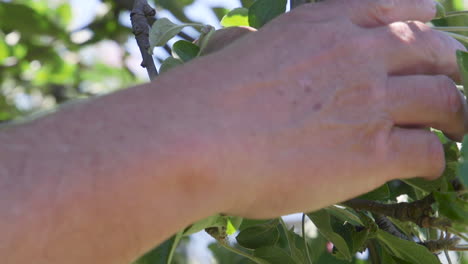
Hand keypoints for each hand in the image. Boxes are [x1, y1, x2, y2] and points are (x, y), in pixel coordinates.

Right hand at [163, 0, 467, 218]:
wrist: (198, 139)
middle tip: (443, 90)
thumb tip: (231, 42)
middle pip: (433, 51)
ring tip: (452, 129)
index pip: (398, 5)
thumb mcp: (234, 51)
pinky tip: (424, 165)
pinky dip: (434, 160)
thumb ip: (250, 43)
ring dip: (453, 115)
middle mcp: (357, 54)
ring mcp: (370, 102)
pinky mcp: (373, 153)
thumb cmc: (205, 98)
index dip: (421, 20)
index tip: (427, 35)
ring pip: (444, 100)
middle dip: (445, 69)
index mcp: (325, 23)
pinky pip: (429, 152)